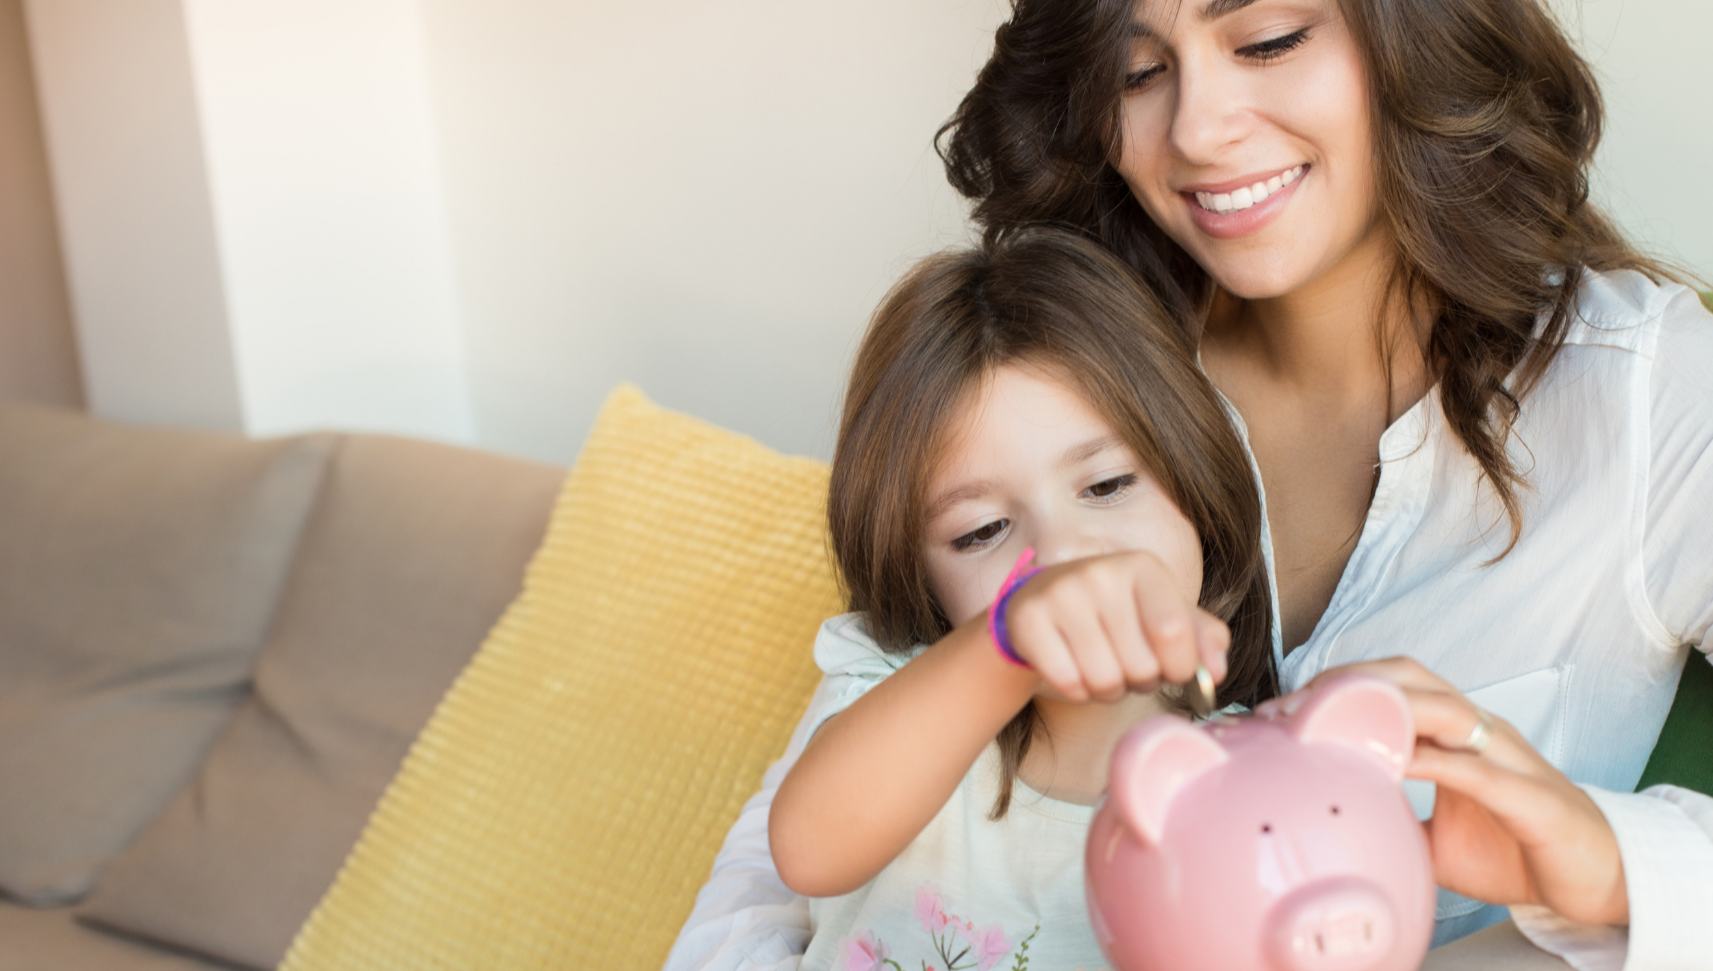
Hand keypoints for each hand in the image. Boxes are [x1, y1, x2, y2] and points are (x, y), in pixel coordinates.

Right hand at [1000, 549, 1229, 702]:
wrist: (1046, 600)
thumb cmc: (1118, 613)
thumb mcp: (1165, 614)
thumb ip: (1204, 638)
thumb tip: (1215, 673)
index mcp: (1143, 567)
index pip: (1174, 633)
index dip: (1179, 667)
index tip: (1171, 668)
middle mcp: (1100, 572)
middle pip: (1140, 665)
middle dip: (1140, 681)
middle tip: (1127, 663)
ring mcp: (1060, 593)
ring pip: (1103, 680)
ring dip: (1108, 690)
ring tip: (1102, 667)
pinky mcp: (1028, 619)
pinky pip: (1068, 683)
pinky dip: (1076, 691)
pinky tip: (1073, 668)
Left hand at [1305, 657, 1627, 925]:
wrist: (1597, 880)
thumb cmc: (1518, 848)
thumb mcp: (1435, 837)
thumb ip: (1391, 819)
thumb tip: (1334, 821)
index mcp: (1456, 734)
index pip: (1393, 684)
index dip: (1339, 685)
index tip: (1285, 706)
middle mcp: (1481, 733)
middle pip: (1412, 678)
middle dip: (1351, 683)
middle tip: (1296, 707)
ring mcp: (1510, 760)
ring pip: (1447, 710)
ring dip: (1387, 710)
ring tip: (1332, 722)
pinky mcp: (1534, 799)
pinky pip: (1481, 771)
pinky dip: (1437, 762)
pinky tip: (1399, 764)